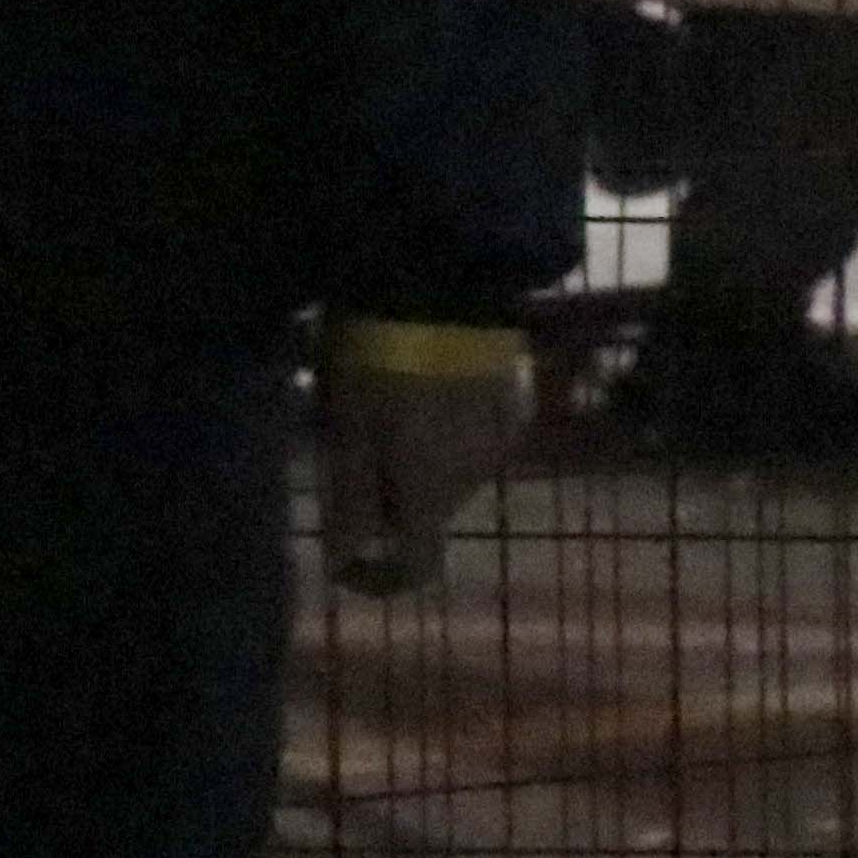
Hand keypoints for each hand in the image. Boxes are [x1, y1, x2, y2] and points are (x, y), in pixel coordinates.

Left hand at [318, 321, 531, 596]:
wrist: (445, 280)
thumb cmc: (380, 356)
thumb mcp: (347, 426)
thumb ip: (349, 498)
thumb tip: (344, 559)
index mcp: (430, 491)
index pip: (415, 567)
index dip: (380, 578)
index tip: (346, 562)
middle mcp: (473, 480)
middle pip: (427, 512)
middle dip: (388, 493)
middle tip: (347, 437)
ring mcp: (500, 441)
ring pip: (448, 471)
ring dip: (416, 453)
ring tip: (384, 394)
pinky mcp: (512, 402)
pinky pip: (471, 434)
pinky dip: (444, 423)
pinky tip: (422, 376)